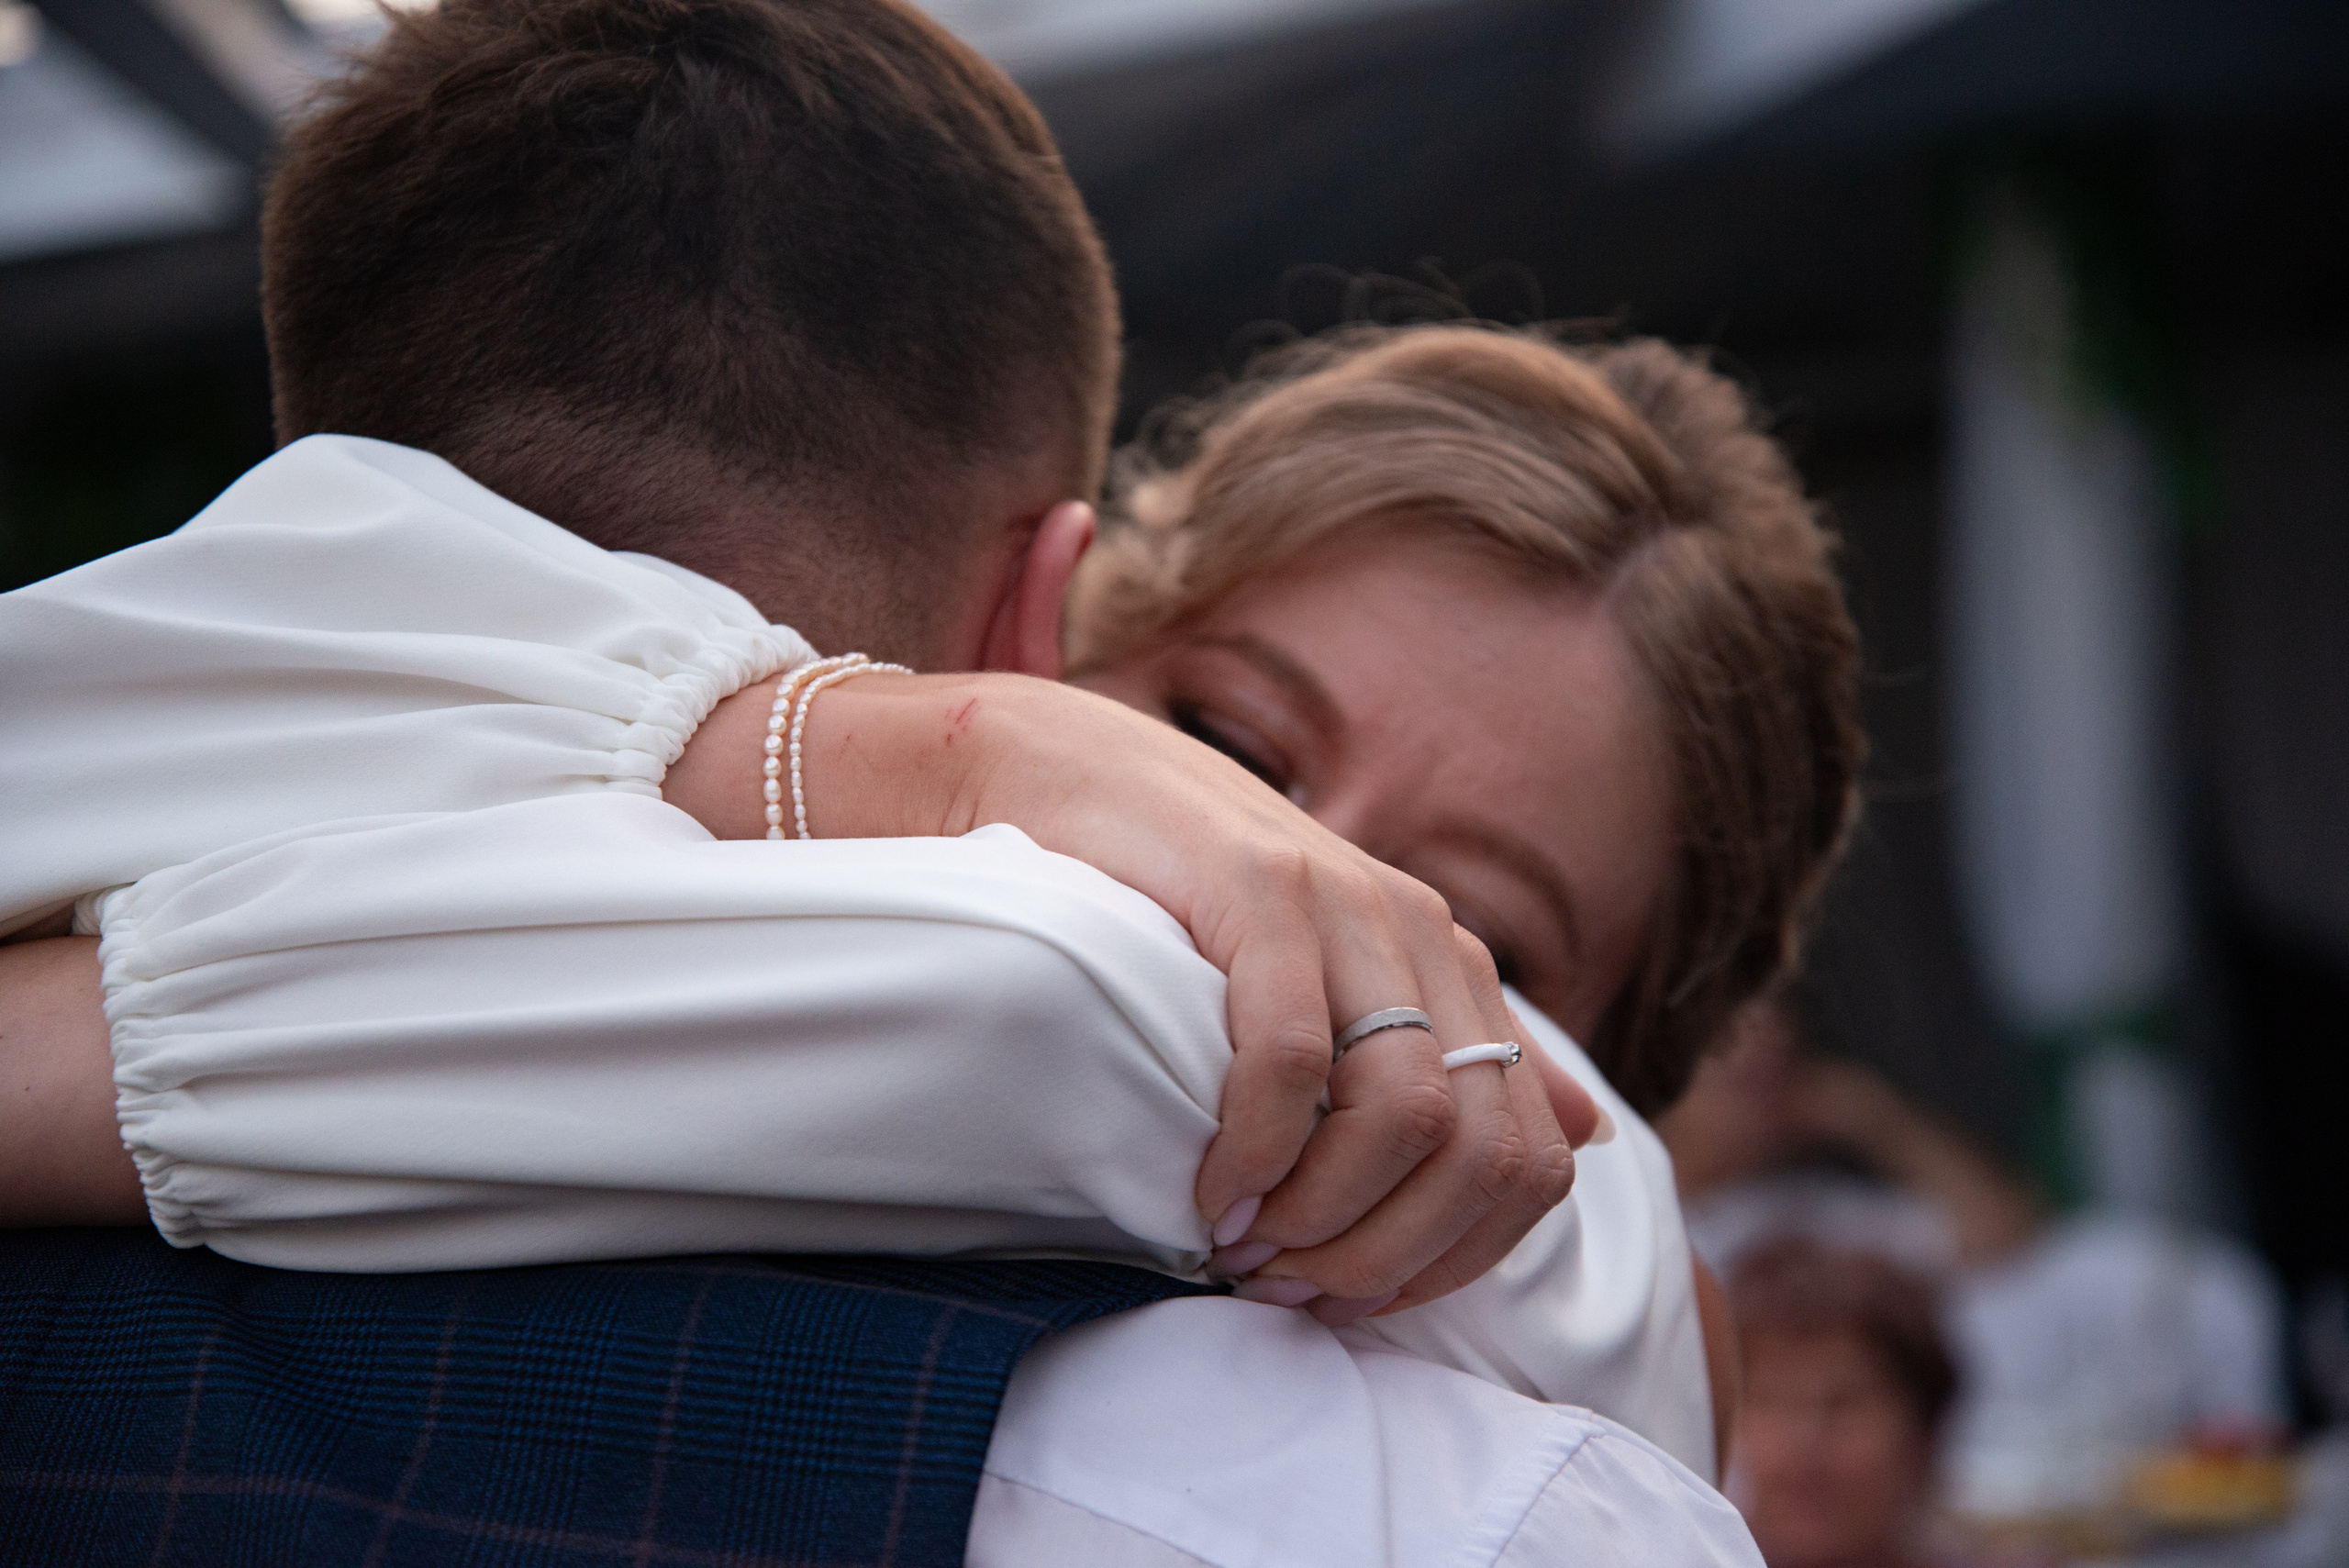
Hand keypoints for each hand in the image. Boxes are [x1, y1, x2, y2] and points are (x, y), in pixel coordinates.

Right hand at [670, 671, 1599, 1312]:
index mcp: (1455, 966)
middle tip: (1293, 1287)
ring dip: (1326, 1213)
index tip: (1354, 1300)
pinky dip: (1257, 1152)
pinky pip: (1292, 1058)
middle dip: (1388, 1251)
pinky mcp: (1261, 890)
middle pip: (1476, 1149)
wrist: (1074, 773)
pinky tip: (1212, 1190)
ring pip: (1406, 1110)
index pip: (1528, 1161)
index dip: (1452, 1259)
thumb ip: (1467, 1054)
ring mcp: (1346, 904)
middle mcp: (1423, 932)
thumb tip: (1587, 1135)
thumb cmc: (1196, 899)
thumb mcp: (1345, 975)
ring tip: (1248, 1246)